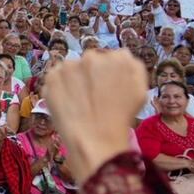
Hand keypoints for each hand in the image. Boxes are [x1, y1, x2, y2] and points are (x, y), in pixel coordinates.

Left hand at [41, 49, 146, 182]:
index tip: (106, 88)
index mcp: (119, 57)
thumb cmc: (122, 118)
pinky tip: (66, 102)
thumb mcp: (141, 90)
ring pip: (71, 69)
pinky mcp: (51, 77)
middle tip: (92, 96)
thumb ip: (133, 67)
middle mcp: (93, 56)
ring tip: (78, 101)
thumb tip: (120, 58)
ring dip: (73, 79)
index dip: (108, 74)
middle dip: (91, 74)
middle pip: (90, 62)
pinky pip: (55, 78)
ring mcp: (69, 66)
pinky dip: (58, 88)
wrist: (95, 138)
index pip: (111, 58)